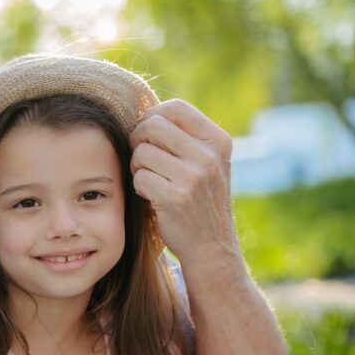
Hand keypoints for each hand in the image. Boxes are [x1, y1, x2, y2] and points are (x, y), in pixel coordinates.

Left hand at [129, 99, 237, 259]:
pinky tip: (152, 196)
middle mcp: (209, 156)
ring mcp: (194, 177)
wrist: (212, 247)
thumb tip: (146, 113)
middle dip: (137, 140)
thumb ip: (186, 138)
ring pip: (141, 152)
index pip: (175, 107)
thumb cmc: (200, 200)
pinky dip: (139, 187)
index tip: (147, 134)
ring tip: (150, 179)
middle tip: (141, 158)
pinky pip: (139, 178)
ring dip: (137, 166)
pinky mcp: (176, 198)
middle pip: (152, 126)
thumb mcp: (207, 164)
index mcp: (218, 141)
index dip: (152, 116)